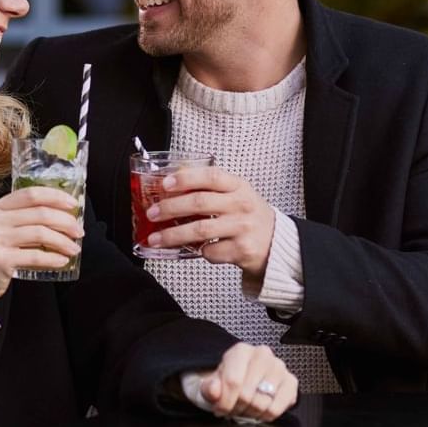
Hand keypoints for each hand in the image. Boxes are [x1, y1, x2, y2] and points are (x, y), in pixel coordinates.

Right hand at [0, 187, 84, 302]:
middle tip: (79, 231)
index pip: (32, 194)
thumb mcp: (2, 229)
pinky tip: (63, 260)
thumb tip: (62, 217)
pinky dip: (53, 258)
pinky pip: (34, 256)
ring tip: (74, 248)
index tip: (73, 204)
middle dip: (65, 221)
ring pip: (40, 233)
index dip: (56, 196)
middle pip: (40, 213)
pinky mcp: (1, 259)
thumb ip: (24, 219)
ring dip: (63, 241)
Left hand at [144, 167, 274, 278]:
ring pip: (200, 230)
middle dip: (170, 208)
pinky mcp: (242, 250)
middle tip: (151, 213)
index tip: (165, 184)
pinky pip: (211, 252)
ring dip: (173, 235)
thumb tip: (174, 174)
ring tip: (155, 238)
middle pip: (200, 203)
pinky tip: (196, 250)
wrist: (275, 242)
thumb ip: (209, 185)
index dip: (186, 178)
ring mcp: (242, 228)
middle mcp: (241, 205)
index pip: (211, 176)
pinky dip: (199, 252)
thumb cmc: (248, 215)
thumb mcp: (235, 193)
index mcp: (238, 186)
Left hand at [191, 343, 296, 421]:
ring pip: (263, 403)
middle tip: (232, 410)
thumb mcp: (206, 386)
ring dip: (250, 413)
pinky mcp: (291, 382)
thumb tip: (214, 390)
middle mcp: (262, 354)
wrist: (240, 384)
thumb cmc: (223, 384)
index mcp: (240, 351)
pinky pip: (278, 408)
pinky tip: (258, 411)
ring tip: (244, 409)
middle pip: (247, 394)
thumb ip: (206, 388)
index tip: (219, 409)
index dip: (224, 402)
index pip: (233, 382)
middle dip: (236, 408)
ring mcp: (279, 367)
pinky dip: (266, 415)